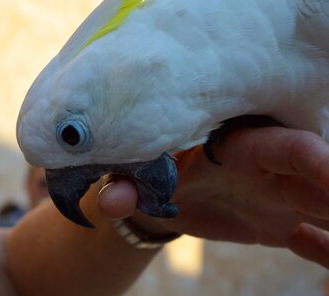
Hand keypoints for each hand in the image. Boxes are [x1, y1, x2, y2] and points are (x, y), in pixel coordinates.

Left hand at [97, 127, 328, 268]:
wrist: (160, 192)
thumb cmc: (151, 170)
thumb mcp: (137, 173)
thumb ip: (125, 186)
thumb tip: (109, 203)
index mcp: (238, 148)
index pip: (285, 148)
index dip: (315, 159)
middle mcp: (268, 170)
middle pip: (319, 181)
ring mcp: (277, 199)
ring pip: (324, 209)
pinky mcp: (276, 225)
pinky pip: (314, 240)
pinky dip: (327, 254)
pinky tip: (323, 269)